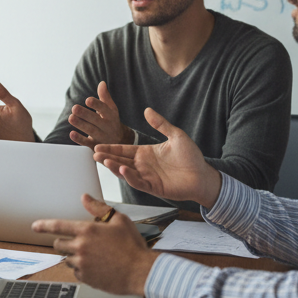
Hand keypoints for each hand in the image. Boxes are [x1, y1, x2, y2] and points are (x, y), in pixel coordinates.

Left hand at [32, 195, 156, 294]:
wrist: (141, 271)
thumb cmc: (132, 245)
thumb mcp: (119, 220)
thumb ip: (99, 208)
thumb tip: (85, 198)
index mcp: (87, 230)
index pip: (58, 226)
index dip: (44, 225)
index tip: (34, 226)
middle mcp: (80, 246)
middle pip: (58, 244)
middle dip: (64, 242)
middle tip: (79, 243)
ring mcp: (82, 263)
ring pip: (67, 259)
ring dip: (75, 256)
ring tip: (94, 256)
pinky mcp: (85, 278)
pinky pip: (76, 272)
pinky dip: (83, 269)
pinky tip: (98, 267)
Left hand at [68, 81, 132, 147]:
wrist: (120, 142)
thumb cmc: (111, 121)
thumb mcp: (111, 109)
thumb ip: (105, 97)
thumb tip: (101, 83)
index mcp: (111, 115)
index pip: (104, 109)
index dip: (96, 104)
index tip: (87, 100)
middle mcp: (107, 126)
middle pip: (96, 120)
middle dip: (85, 114)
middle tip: (74, 108)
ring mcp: (102, 137)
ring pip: (91, 131)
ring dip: (81, 124)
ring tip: (71, 118)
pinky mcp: (96, 146)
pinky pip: (87, 143)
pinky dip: (79, 139)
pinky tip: (71, 134)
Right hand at [93, 108, 221, 207]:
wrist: (203, 175)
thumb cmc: (191, 156)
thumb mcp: (176, 135)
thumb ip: (160, 124)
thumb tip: (147, 109)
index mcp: (145, 153)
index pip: (124, 149)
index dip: (111, 148)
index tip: (98, 144)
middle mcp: (143, 165)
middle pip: (120, 160)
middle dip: (107, 157)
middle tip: (94, 153)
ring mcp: (147, 177)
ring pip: (125, 172)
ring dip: (113, 166)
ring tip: (103, 160)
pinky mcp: (153, 187)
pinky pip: (138, 182)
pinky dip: (129, 177)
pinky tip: (122, 169)